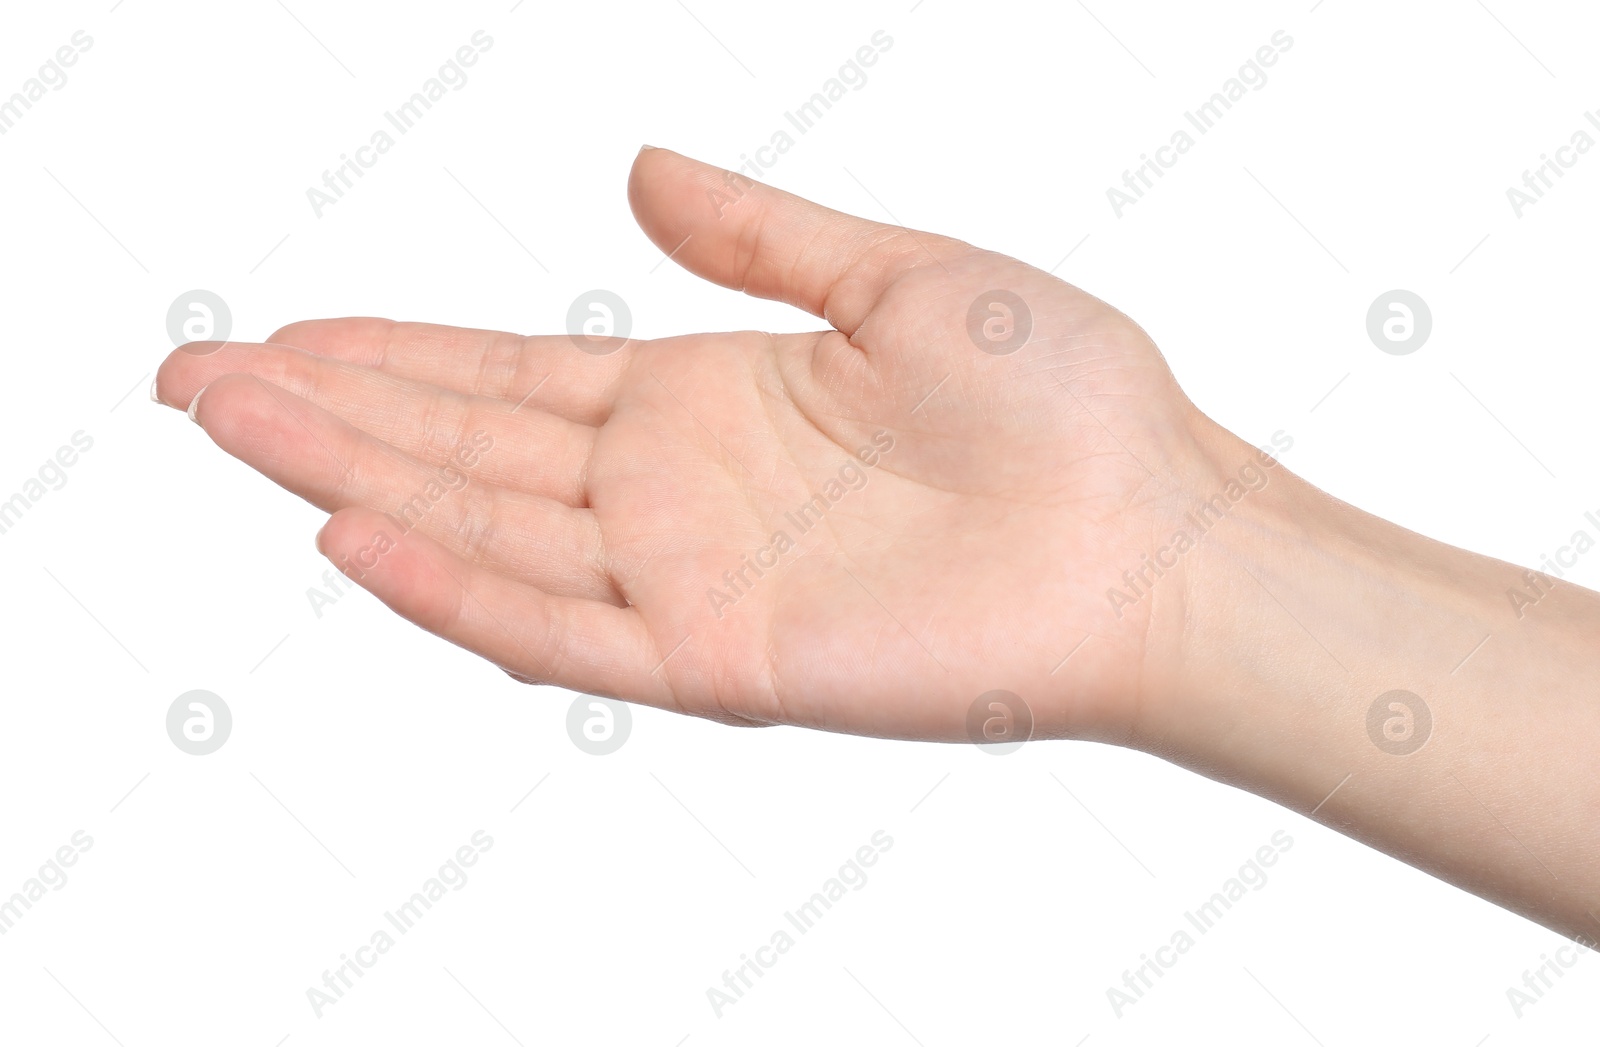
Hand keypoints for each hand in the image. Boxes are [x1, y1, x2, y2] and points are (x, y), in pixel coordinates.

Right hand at [154, 147, 1224, 742]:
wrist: (1156, 528)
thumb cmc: (1062, 400)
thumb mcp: (895, 274)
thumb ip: (758, 233)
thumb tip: (634, 171)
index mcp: (707, 399)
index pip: (511, 375)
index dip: (392, 356)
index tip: (283, 331)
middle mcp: (676, 492)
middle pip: (464, 450)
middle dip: (326, 413)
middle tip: (191, 378)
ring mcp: (691, 577)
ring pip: (484, 529)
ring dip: (351, 480)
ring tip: (230, 425)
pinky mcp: (725, 658)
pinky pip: (566, 627)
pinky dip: (458, 590)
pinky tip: (356, 539)